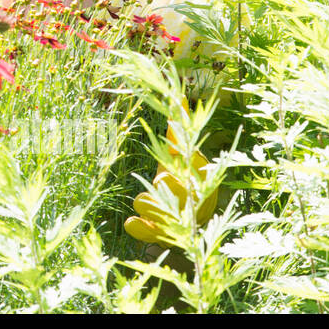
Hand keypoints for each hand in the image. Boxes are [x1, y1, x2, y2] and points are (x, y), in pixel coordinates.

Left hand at [124, 123, 217, 245]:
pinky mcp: (161, 233)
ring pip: (167, 214)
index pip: (197, 167)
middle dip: (174, 186)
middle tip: (163, 179)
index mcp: (196, 178)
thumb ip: (178, 133)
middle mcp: (190, 198)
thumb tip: (178, 95)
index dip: (190, 162)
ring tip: (140, 200)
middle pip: (185, 194)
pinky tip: (130, 222)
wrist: (189, 226)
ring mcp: (177, 218)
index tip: (176, 152)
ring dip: (151, 205)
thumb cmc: (182, 181)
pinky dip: (140, 228)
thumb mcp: (180, 157)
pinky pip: (150, 232)